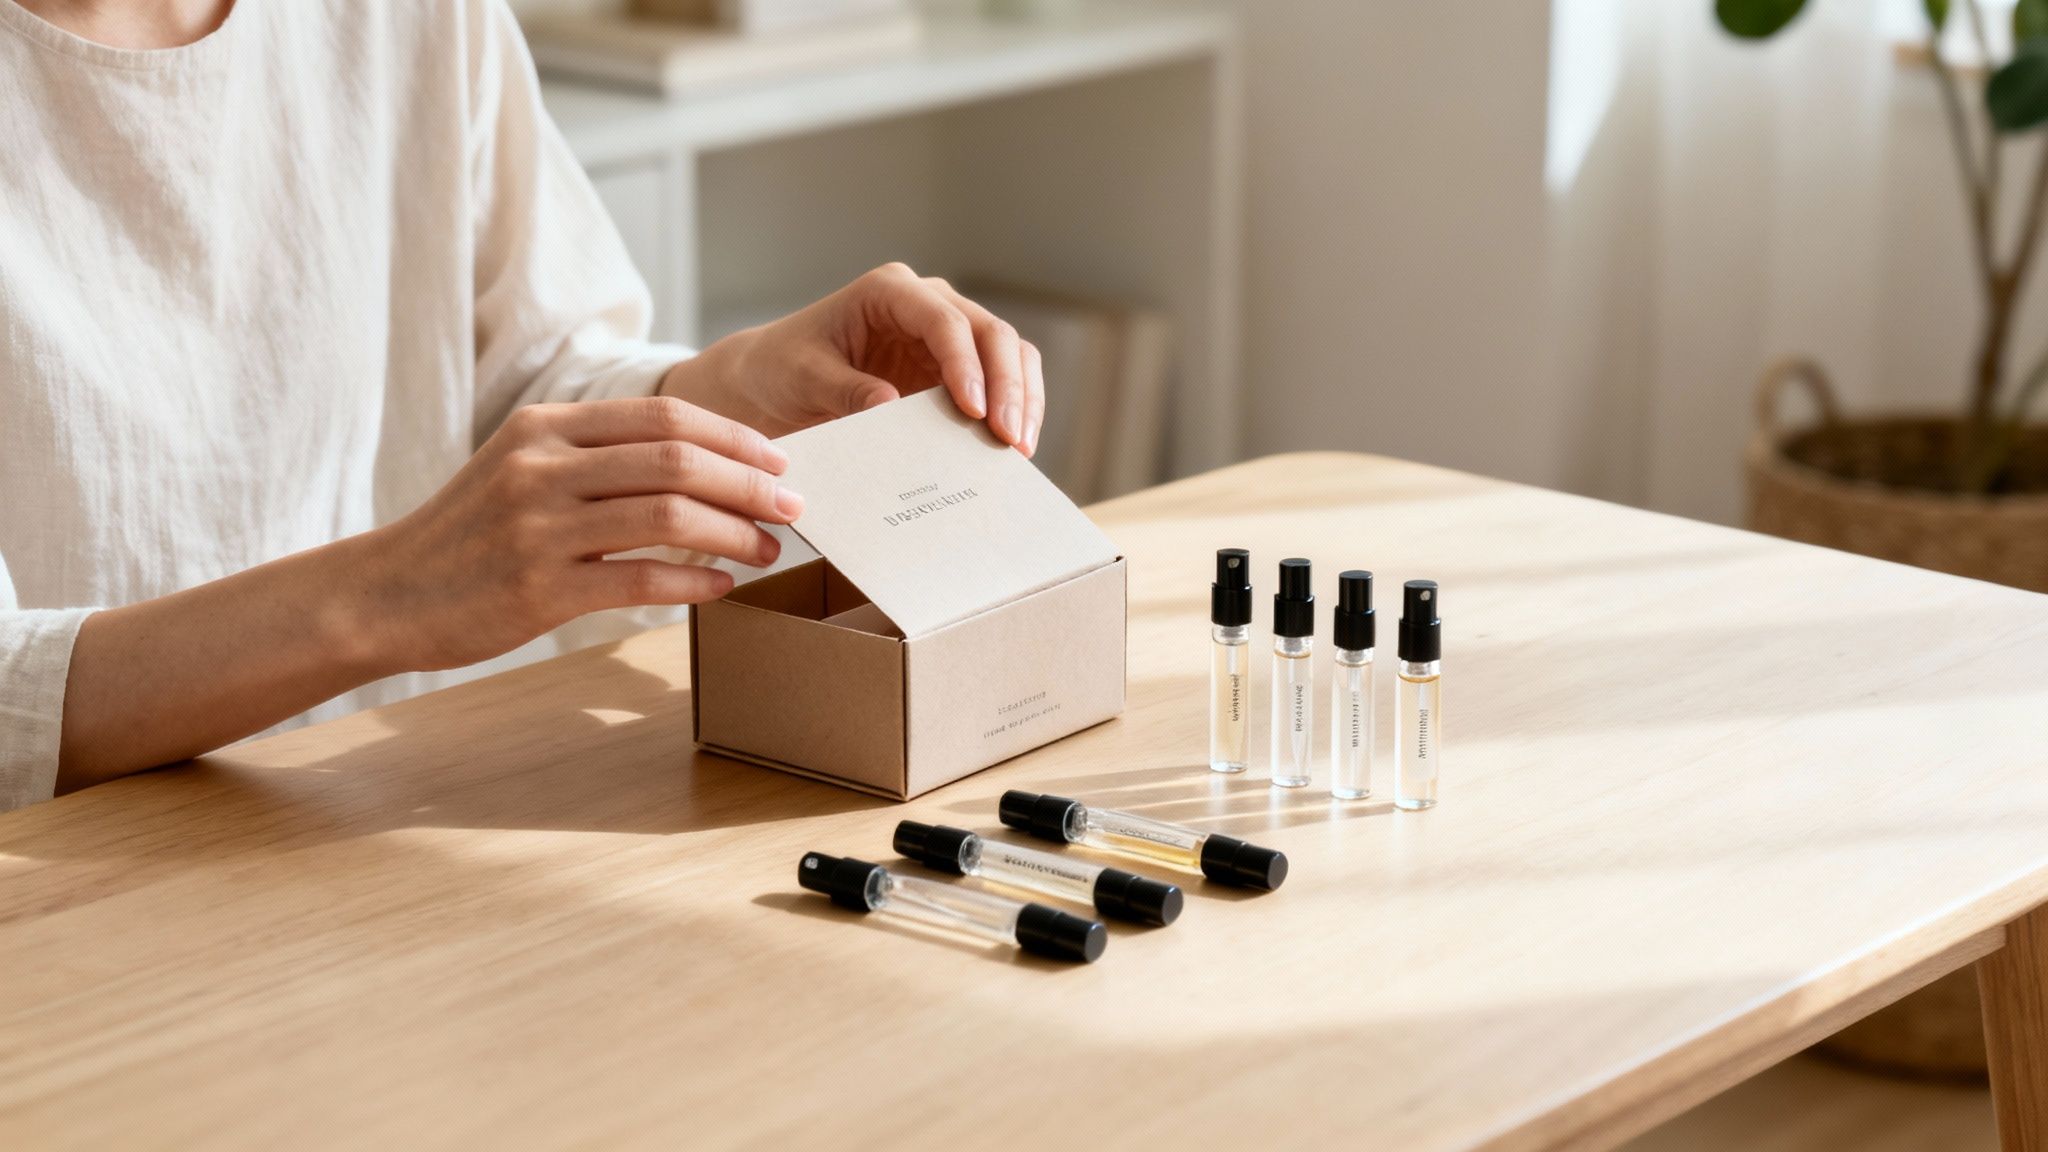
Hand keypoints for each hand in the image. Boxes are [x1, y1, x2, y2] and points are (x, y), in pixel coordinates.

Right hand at [361, 396, 799, 670]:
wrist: (386, 594)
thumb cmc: (471, 536)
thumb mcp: (521, 467)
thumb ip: (595, 455)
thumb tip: (697, 459)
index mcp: (544, 427)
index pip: (662, 415)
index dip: (733, 436)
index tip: (778, 459)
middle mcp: (541, 467)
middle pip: (676, 461)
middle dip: (748, 483)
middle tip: (792, 505)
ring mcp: (538, 527)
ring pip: (668, 517)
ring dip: (734, 534)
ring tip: (767, 549)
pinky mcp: (539, 589)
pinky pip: (640, 579)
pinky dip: (695, 582)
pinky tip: (722, 587)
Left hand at [664, 262, 1046, 453]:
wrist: (773, 382)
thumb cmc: (783, 369)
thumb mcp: (802, 377)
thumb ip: (844, 388)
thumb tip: (891, 405)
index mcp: (888, 292)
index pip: (944, 320)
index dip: (966, 363)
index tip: (975, 411)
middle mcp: (926, 305)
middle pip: (990, 333)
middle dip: (1008, 386)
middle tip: (1009, 439)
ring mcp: (946, 337)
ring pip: (1009, 353)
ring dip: (1022, 399)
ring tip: (1018, 450)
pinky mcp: (954, 370)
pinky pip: (1001, 383)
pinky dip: (1013, 411)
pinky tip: (1011, 449)